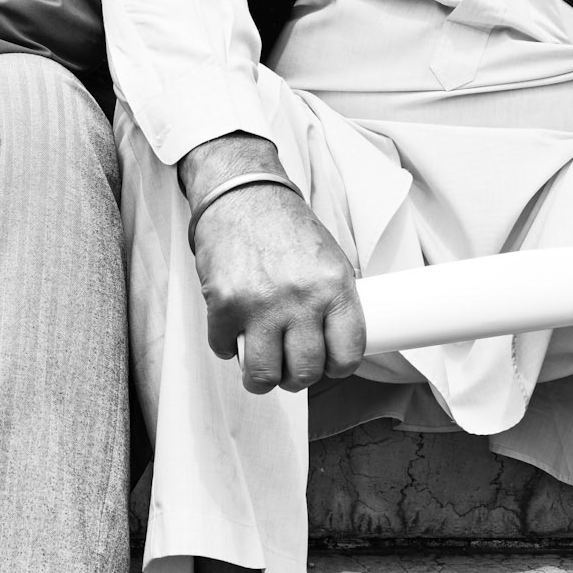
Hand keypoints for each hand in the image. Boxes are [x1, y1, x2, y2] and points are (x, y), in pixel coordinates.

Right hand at [179, 133, 365, 392]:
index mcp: (335, 286)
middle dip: (298, 378)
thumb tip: (334, 348)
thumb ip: (334, 303)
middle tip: (291, 368)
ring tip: (262, 367)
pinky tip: (234, 333)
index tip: (328, 365)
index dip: (338, 368)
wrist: (242, 194)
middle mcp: (301, 299)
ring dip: (262, 378)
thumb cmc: (286, 227)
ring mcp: (260, 304)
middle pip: (305, 372)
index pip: (347, 354)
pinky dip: (228, 348)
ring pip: (264, 374)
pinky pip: (225, 350)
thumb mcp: (329, 259)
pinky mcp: (224, 304)